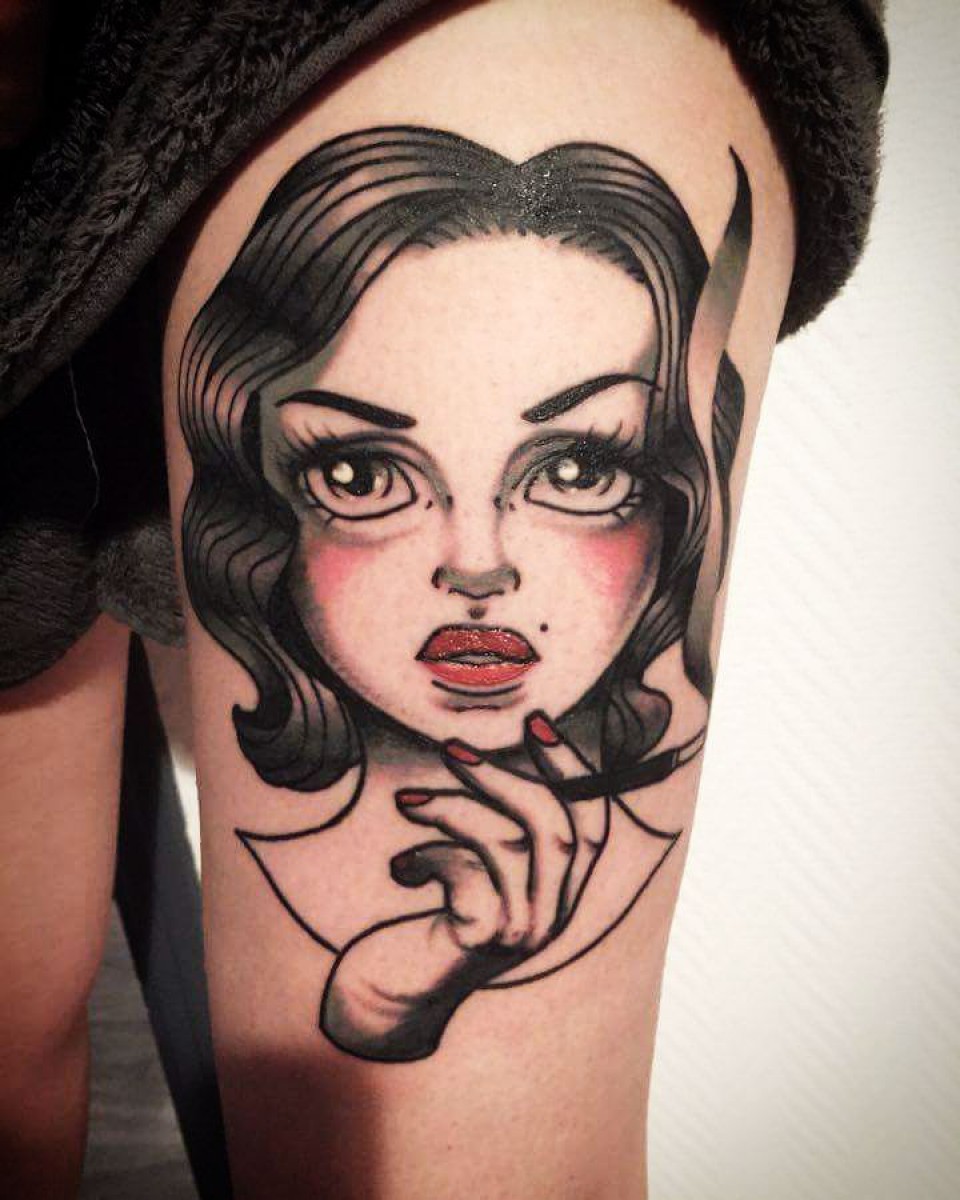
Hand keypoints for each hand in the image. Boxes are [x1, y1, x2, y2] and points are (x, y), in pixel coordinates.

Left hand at [320, 712, 609, 1060]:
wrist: (384, 1002)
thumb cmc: (423, 926)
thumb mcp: (469, 870)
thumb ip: (493, 829)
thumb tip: (484, 752)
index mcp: (559, 895)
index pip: (591, 825)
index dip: (572, 770)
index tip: (536, 721)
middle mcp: (553, 917)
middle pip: (560, 832)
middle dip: (509, 779)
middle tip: (455, 748)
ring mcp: (524, 933)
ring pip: (511, 844)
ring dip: (456, 809)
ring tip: (408, 802)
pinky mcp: (485, 942)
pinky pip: (466, 871)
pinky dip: (429, 855)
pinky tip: (400, 870)